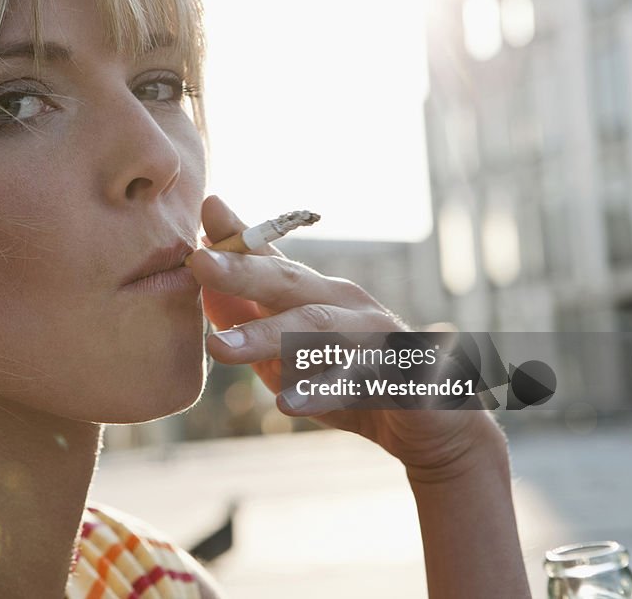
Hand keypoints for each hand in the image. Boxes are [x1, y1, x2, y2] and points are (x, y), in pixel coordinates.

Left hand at [191, 195, 504, 479]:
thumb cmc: (352, 382)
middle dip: (243, 270)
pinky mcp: (401, 374)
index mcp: (317, 295)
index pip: (272, 259)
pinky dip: (322, 390)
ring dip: (267, 335)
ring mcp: (375, 335)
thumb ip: (252, 322)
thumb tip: (201, 290)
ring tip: (219, 348)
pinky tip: (286, 404)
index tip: (207, 207)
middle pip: (291, 282)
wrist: (433, 426)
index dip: (241, 234)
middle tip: (198, 262)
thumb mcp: (289, 354)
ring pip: (318, 328)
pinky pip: (357, 381)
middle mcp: (346, 305)